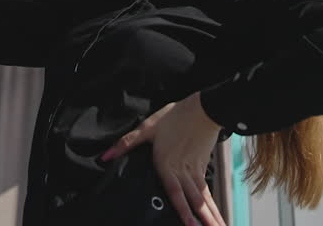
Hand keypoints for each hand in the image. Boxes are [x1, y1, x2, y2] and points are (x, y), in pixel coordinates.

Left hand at [100, 92, 226, 225]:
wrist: (204, 108)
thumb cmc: (175, 117)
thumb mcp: (148, 127)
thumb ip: (127, 143)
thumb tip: (105, 156)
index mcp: (168, 164)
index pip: (175, 192)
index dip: (182, 211)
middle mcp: (183, 171)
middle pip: (195, 201)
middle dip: (204, 221)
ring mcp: (195, 171)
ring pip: (204, 200)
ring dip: (213, 217)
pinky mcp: (203, 168)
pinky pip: (207, 193)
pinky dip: (213, 207)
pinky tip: (217, 219)